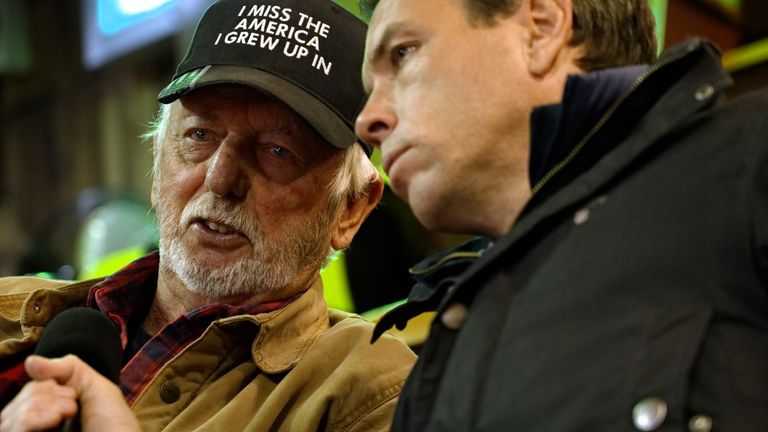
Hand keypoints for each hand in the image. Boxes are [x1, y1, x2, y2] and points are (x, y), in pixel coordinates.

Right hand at [0, 355, 140, 431]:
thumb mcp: (95, 387)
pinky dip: (29, 420)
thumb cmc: (114, 423)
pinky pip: (11, 430)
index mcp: (49, 416)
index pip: (25, 396)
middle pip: (13, 406)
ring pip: (8, 419)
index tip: (73, 395)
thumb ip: (66, 369)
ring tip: (67, 413)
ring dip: (38, 406)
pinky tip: (53, 420)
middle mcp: (38, 430)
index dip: (44, 386)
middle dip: (43, 395)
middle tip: (73, 406)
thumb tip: (30, 361)